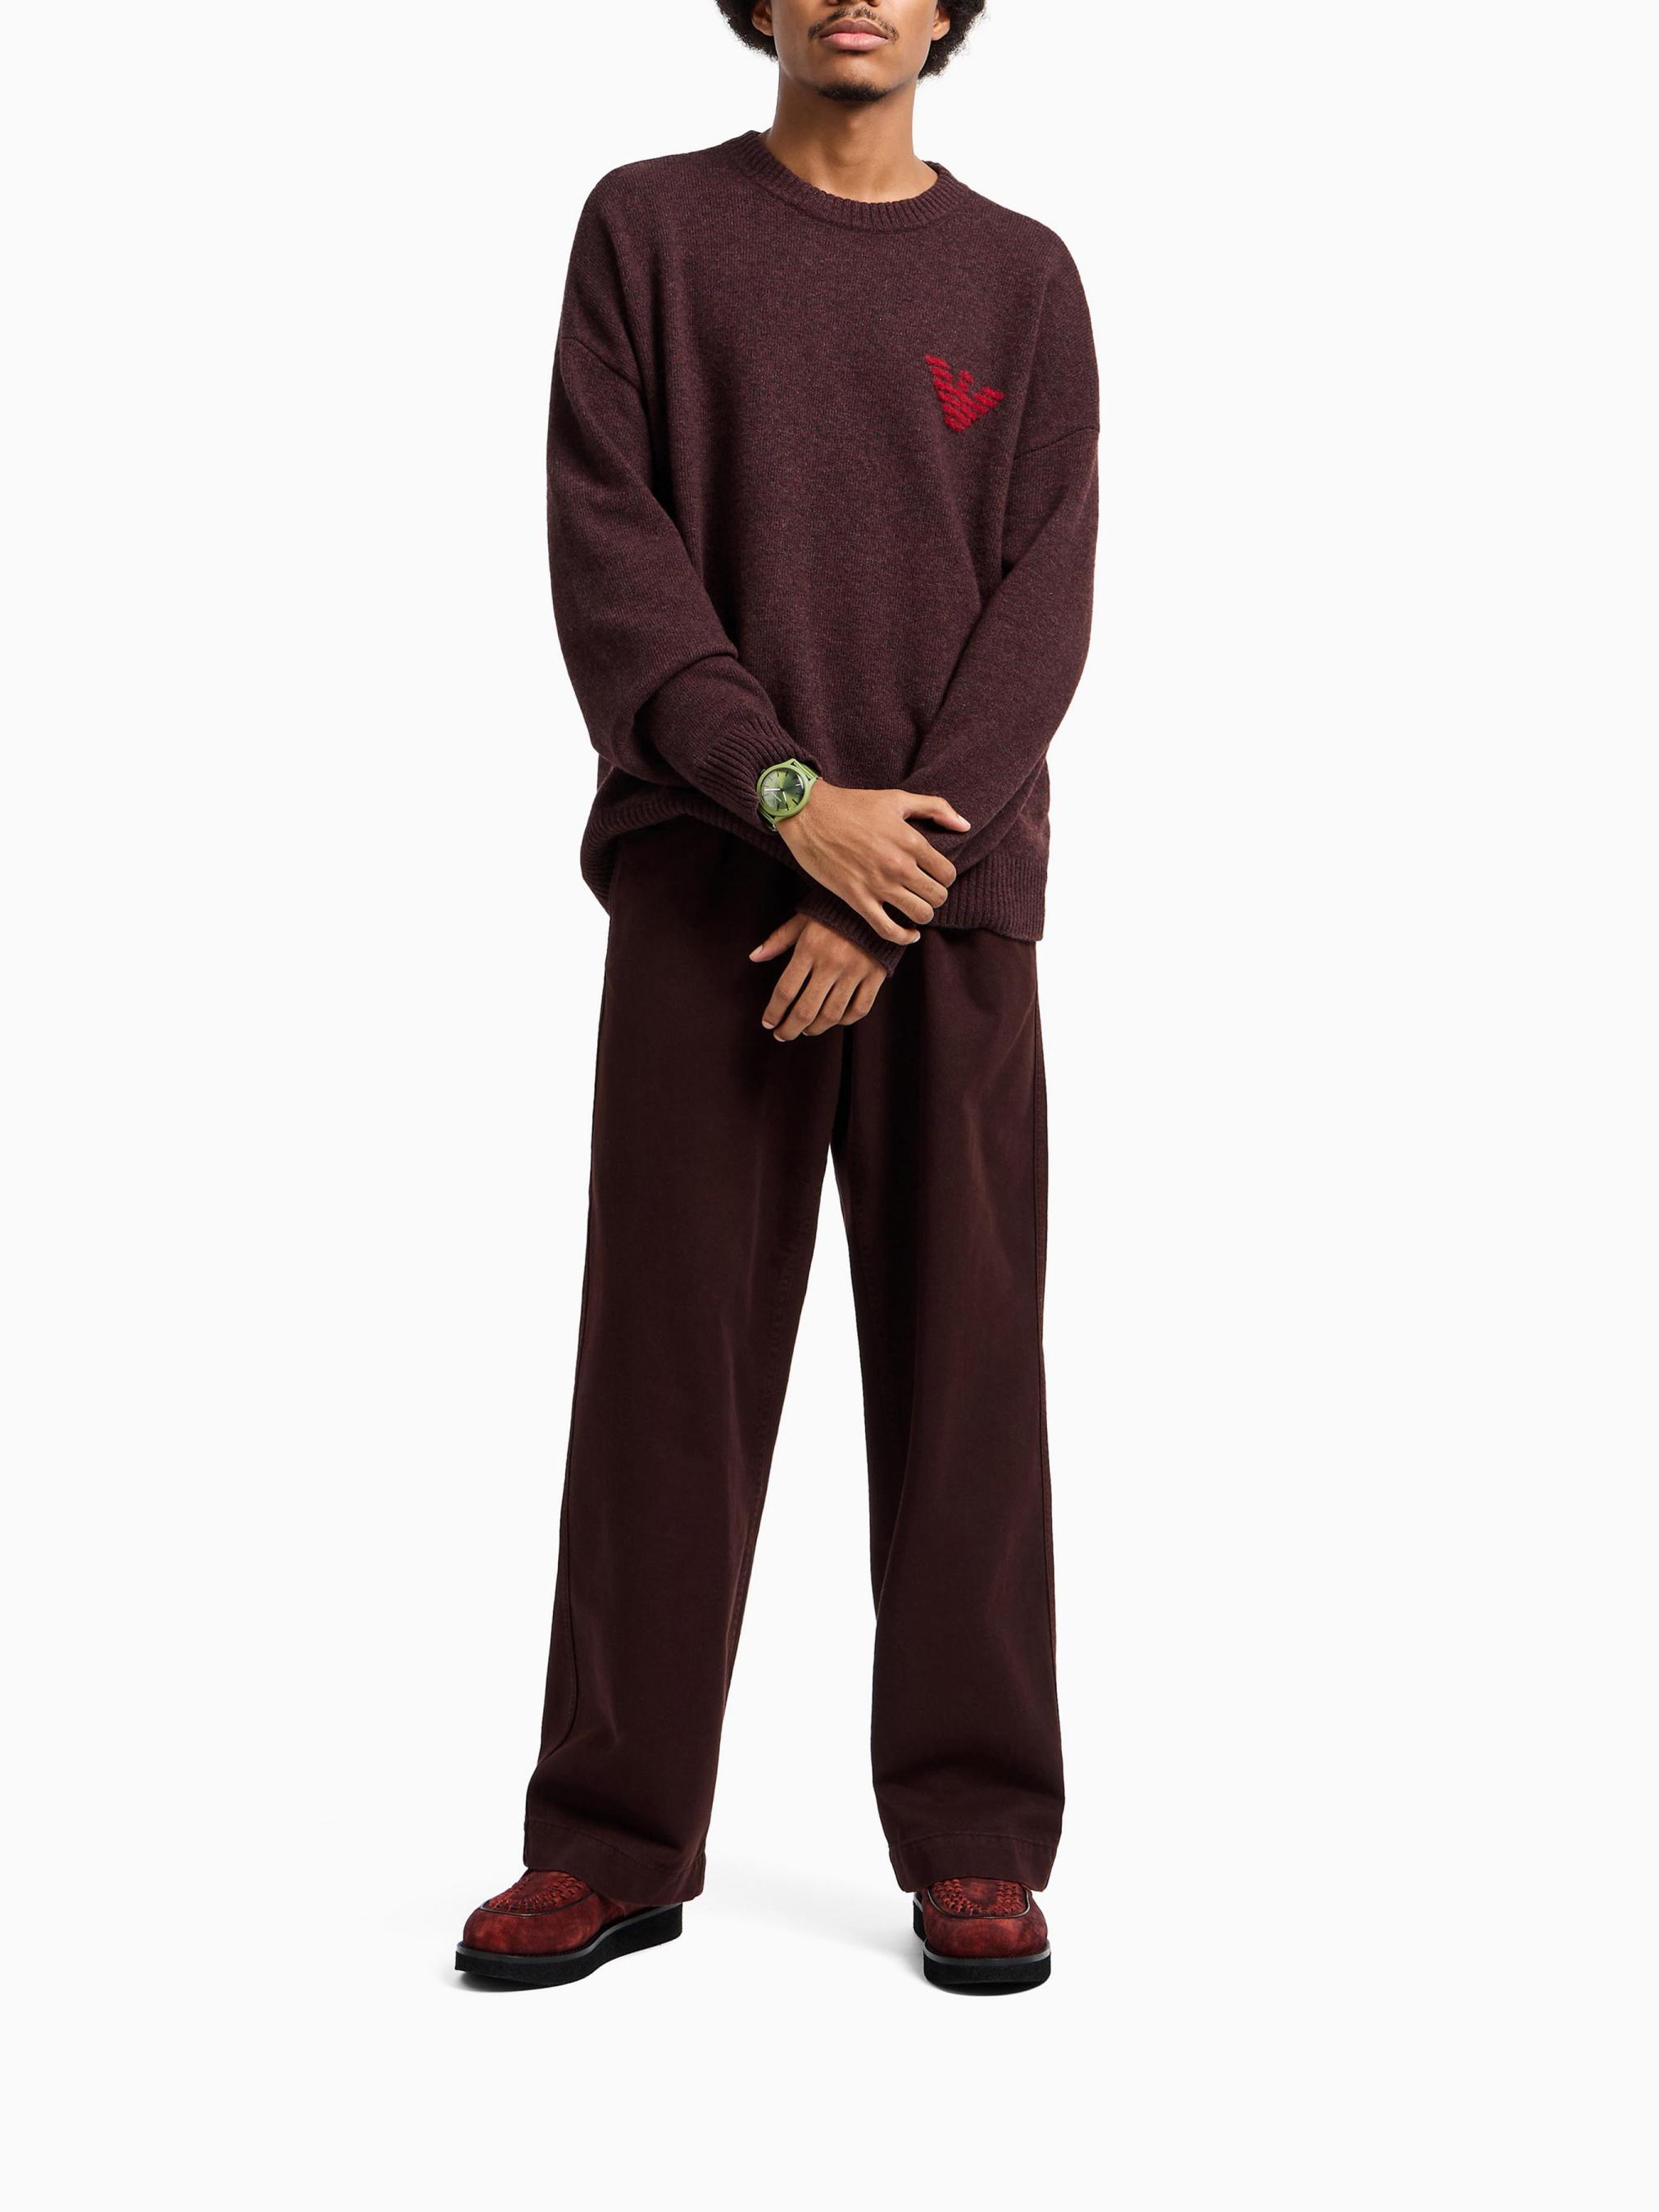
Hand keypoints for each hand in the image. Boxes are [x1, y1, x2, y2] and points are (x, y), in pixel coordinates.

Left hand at [749, 915, 887, 1041]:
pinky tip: (834, 1020)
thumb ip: (779, 939)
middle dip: (790, 1029)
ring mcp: (855, 971)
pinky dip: (845, 1021)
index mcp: (809, 948)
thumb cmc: (833, 911)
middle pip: (806, 1010)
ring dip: (815, 1029)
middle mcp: (831, 963)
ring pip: (831, 1015)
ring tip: (806, 1030)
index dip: (774, 1012)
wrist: (875, 901)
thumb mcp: (803, 920)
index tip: (768, 1023)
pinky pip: (859, 1009)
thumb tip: (754, 957)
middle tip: (782, 1035)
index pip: (785, 991)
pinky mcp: (875, 975)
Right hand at [776, 782, 968, 946]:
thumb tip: (964, 825)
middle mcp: (898, 865)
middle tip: (924, 891)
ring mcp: (877, 885)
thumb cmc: (852, 804)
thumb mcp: (897, 797)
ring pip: (919, 915)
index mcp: (911, 841)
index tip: (934, 876)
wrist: (809, 814)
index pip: (948, 873)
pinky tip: (908, 934)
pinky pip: (888, 930)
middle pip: (937, 897)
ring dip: (922, 915)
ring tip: (915, 907)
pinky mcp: (856, 899)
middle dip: (935, 896)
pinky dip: (903, 937)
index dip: (945, 877)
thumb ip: (935, 807)